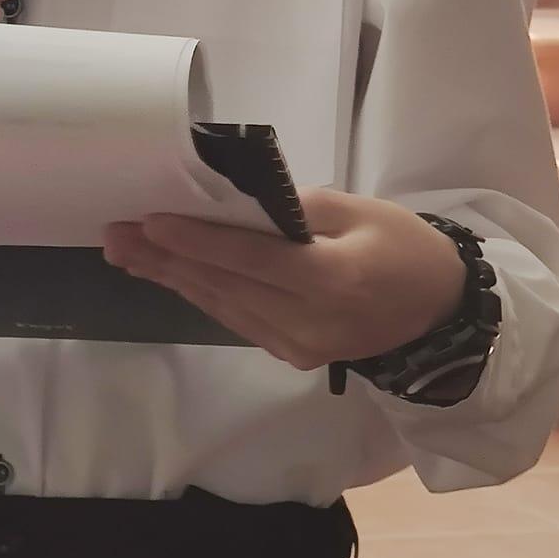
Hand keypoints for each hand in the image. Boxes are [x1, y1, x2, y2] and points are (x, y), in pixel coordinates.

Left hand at [104, 189, 468, 373]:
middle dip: (166, 260)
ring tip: (127, 254)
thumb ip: (297, 208)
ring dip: (174, 279)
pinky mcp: (294, 354)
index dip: (197, 242)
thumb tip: (236, 203)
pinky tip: (173, 276)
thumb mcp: (360, 210)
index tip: (150, 222)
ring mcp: (299, 346)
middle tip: (116, 236)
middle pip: (225, 288)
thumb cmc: (405, 248)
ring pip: (224, 308)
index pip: (250, 260)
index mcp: (331, 281)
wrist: (442, 313)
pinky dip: (204, 295)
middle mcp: (308, 323)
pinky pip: (239, 320)